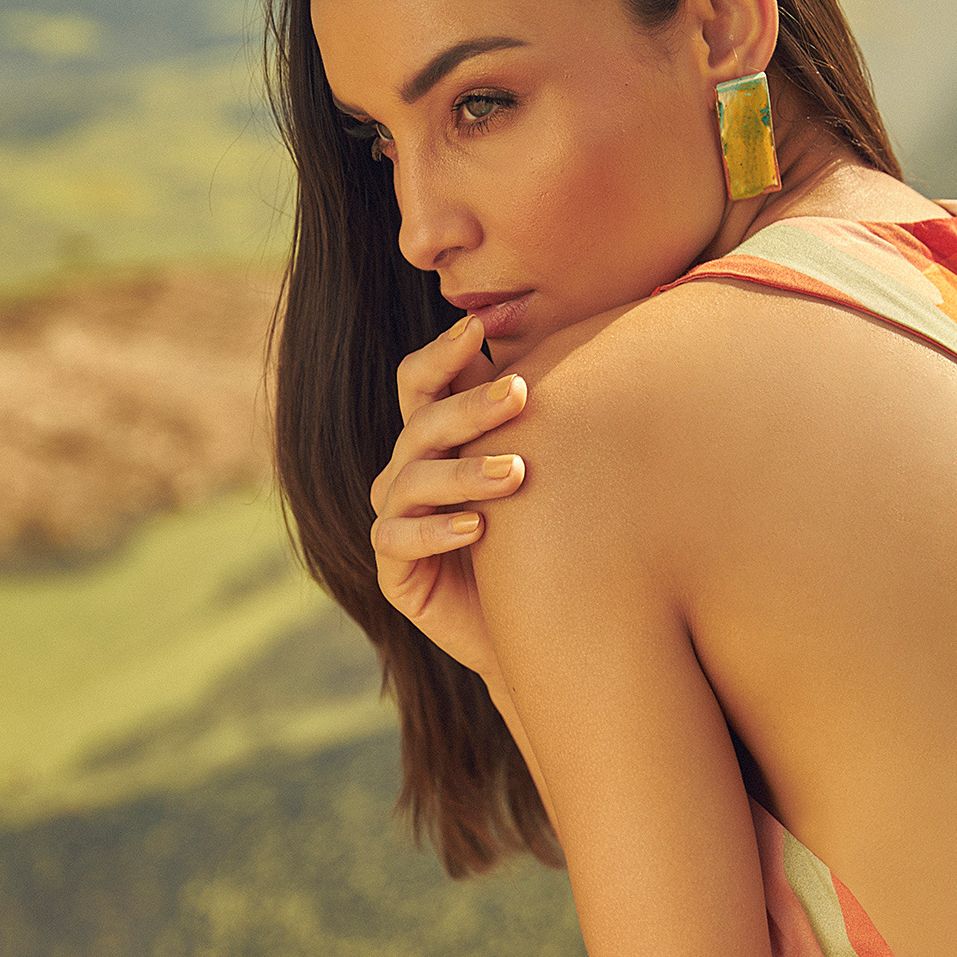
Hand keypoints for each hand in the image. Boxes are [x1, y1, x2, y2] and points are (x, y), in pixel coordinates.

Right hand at [368, 313, 526, 682]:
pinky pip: (397, 539)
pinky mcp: (394, 570)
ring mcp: (396, 519)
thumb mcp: (543, 477)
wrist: (539, 626)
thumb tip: (562, 350)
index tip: (475, 330)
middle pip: (422, 424)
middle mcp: (408, 472)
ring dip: (464, 472)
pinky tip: (476, 529)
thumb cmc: (545, 542)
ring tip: (515, 474)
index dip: (440, 355)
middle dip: (471, 407)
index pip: (421, 383)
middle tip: (520, 394)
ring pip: (413, 478)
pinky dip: (436, 531)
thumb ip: (534, 422)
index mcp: (436, 440)